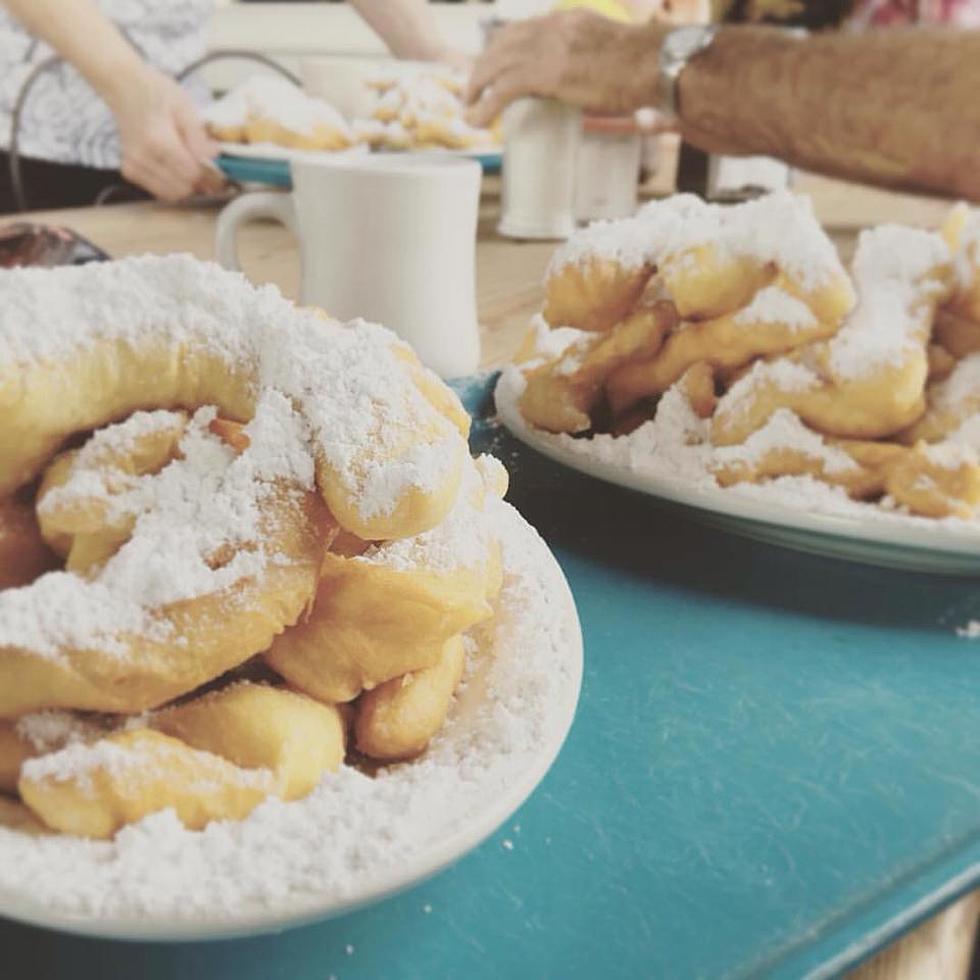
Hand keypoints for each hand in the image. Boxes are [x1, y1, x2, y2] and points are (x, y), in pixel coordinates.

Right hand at [105, 65, 223, 201]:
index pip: (192, 174)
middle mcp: (142, 158)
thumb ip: (199, 136)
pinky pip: (160, 191)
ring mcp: (133, 166)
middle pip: (184, 188)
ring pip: (173, 194)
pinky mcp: (130, 171)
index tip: (221, 172)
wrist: (123, 87)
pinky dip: (173, 186)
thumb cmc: (156, 93)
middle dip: (200, 183)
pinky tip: (177, 170)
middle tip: (210, 172)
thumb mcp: (184, 106)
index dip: (211, 176)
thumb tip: (215, 157)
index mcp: (157, 141)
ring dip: (187, 187)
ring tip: (193, 169)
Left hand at [466, 11, 666, 127]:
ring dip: (476, 88)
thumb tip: (593, 84)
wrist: (657, 64)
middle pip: (502, 42)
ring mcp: (549, 49)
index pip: (522, 29)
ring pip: (495, 64)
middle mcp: (553, 27)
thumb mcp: (612, 53)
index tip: (491, 68)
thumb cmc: (649, 67)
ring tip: (468, 110)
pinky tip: (478, 121)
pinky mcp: (548, 74)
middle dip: (481, 68)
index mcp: (568, 19)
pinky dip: (485, 106)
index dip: (500, 49)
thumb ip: (594, 61)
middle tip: (471, 92)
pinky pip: (504, 89)